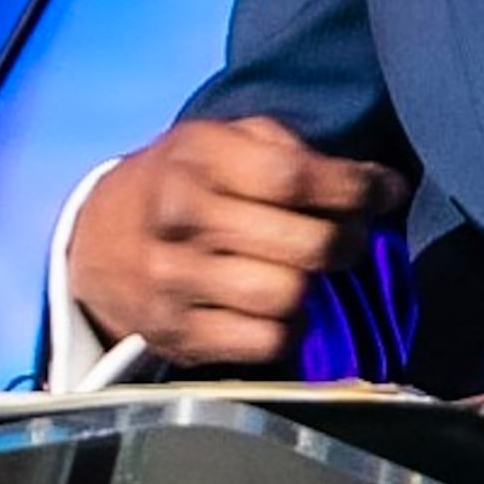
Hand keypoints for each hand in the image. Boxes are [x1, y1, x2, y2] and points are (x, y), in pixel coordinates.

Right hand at [64, 116, 408, 367]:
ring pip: (287, 297)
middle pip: (303, 244)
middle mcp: (181, 219)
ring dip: (316, 288)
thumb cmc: (184, 181)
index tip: (382, 190)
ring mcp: (175, 281)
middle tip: (351, 236)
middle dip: (347, 240)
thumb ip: (296, 153)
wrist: (98, 239)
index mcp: (197, 158)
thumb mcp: (224, 141)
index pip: (292, 177)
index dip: (352, 186)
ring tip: (311, 272)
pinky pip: (263, 343)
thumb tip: (385, 186)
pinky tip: (279, 308)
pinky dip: (287, 329)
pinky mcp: (177, 334)